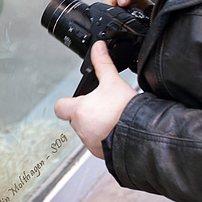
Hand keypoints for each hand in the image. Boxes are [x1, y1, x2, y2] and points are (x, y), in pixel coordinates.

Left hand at [54, 40, 137, 158]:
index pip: (60, 106)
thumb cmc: (125, 111)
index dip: (68, 101)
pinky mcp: (101, 153)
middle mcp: (80, 129)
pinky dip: (105, 137)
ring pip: (87, 132)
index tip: (79, 98)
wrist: (142, 136)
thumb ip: (102, 64)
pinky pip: (98, 144)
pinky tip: (118, 130)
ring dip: (96, 125)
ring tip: (113, 118)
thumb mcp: (113, 82)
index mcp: (78, 111)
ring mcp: (90, 143)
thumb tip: (98, 47)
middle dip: (86, 112)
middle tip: (102, 106)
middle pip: (75, 118)